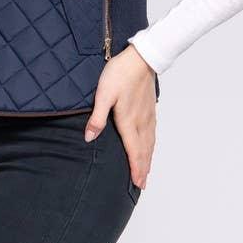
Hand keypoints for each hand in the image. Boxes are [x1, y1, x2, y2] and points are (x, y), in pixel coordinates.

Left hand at [84, 44, 156, 188]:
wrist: (141, 58)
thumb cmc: (120, 73)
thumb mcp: (103, 94)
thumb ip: (97, 117)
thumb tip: (89, 138)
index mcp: (128, 121)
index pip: (133, 150)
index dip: (135, 168)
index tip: (137, 184)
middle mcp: (141, 121)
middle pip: (144, 150)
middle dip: (143, 168)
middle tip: (142, 185)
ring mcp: (148, 114)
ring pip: (150, 142)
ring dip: (148, 158)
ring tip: (147, 171)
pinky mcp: (150, 107)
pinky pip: (153, 132)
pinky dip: (152, 144)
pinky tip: (151, 144)